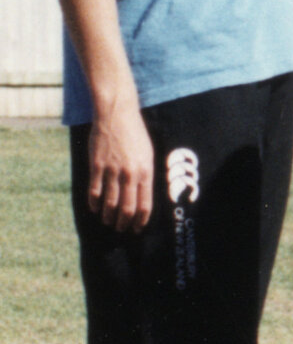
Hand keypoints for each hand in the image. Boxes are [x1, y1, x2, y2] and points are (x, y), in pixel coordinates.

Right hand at [86, 101, 153, 230]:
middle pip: (127, 208)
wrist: (117, 114)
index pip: (144, 204)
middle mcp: (130, 174)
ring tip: (107, 221)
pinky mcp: (96, 166)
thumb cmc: (135, 134)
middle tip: (121, 228)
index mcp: (145, 171)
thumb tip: (144, 196)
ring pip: (109, 203)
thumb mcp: (148, 153)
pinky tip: (94, 208)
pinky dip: (93, 203)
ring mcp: (112, 170)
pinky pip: (94, 191)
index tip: (137, 228)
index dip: (140, 220)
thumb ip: (146, 174)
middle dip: (124, 223)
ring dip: (108, 216)